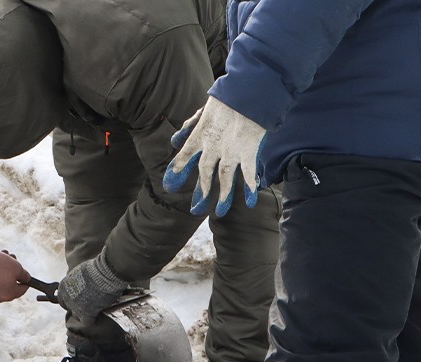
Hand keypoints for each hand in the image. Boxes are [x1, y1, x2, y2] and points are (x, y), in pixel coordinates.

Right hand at [0, 249, 30, 301]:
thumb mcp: (17, 267)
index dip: (26, 280)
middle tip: (13, 259)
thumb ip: (25, 275)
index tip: (25, 274)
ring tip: (2, 255)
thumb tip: (26, 279)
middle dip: (12, 272)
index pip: (22, 290)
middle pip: (10, 285)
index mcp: (10, 295)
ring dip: (2, 270)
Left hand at [57, 249, 127, 321]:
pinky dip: (93, 318)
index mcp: (63, 287)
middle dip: (78, 307)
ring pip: (78, 316)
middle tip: (89, 304)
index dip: (71, 301)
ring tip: (96, 307)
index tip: (79, 301)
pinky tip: (99, 312)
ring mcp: (75, 307)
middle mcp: (67, 298)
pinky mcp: (86, 313)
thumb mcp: (79, 273)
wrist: (105, 273)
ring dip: (85, 313)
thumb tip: (80, 285)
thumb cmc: (96, 269)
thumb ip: (76, 282)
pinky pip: (87, 321)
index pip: (62, 300)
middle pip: (70, 308)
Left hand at [162, 96, 265, 216]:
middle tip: (197, 206)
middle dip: (202, 188)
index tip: (170, 181)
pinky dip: (250, 188)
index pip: (185, 153)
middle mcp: (213, 146)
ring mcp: (231, 151)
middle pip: (205, 171)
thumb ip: (192, 124)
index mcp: (200, 133)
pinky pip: (248, 173)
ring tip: (220, 211)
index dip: (179, 167)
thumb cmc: (229, 96)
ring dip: (223, 195)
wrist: (250, 90)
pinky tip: (250, 202)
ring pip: (224, 177)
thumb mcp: (206, 108)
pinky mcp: (249, 151)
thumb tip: (176, 139)